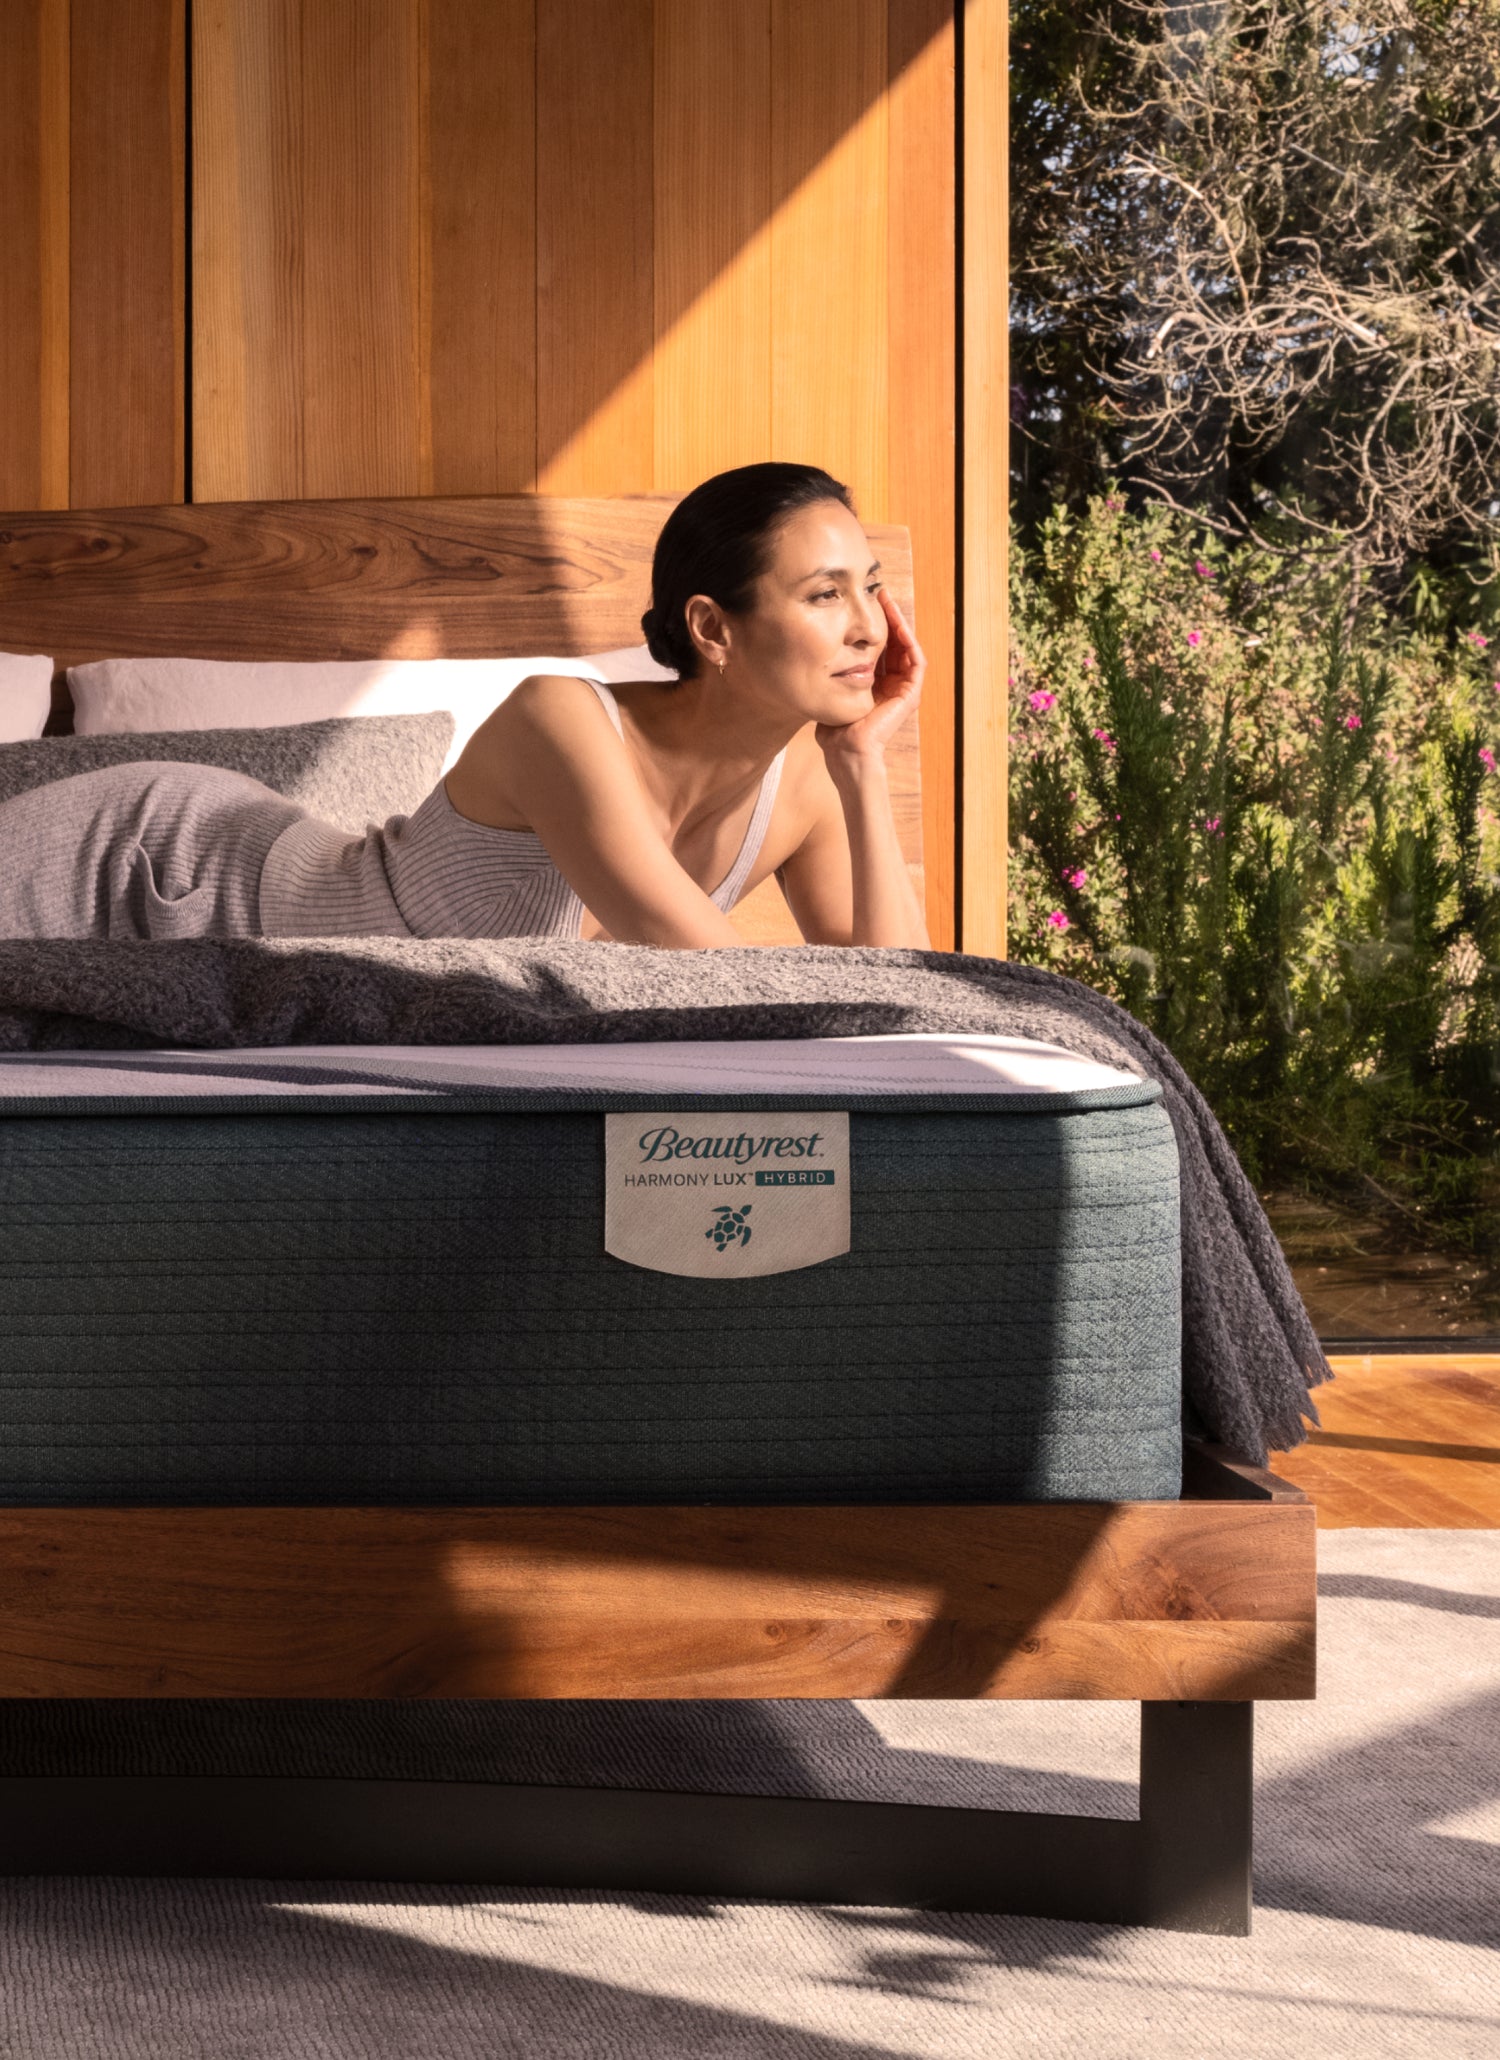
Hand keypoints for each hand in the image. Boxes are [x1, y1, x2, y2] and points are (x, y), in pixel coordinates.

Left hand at [815, 589, 924, 770]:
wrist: (844, 749)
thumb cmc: (832, 727)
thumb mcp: (830, 689)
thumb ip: (830, 672)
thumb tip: (811, 649)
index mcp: (875, 683)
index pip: (879, 647)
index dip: (875, 624)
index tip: (864, 602)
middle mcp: (892, 684)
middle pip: (895, 642)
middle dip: (888, 616)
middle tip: (879, 592)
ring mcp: (903, 689)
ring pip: (907, 647)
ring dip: (899, 623)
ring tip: (888, 601)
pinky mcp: (910, 694)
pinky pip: (916, 661)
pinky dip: (909, 641)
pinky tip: (897, 623)